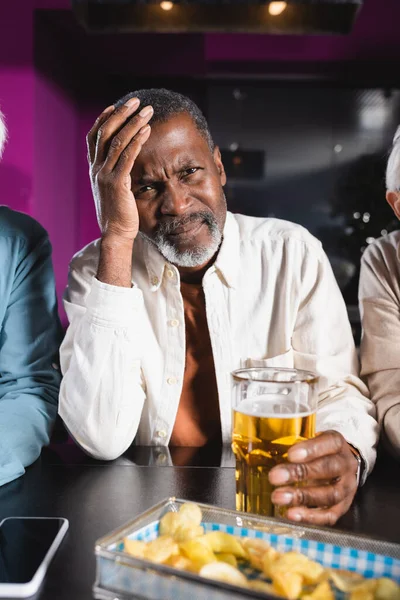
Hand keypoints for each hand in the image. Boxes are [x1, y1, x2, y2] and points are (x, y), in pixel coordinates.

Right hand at [86, 98, 152, 241]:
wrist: (115, 234)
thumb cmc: (118, 213)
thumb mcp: (112, 189)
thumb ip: (115, 173)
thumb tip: (124, 162)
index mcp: (94, 169)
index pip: (94, 137)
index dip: (104, 119)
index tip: (115, 106)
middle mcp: (96, 169)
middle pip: (105, 132)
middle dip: (121, 114)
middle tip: (136, 101)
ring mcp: (105, 175)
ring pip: (117, 141)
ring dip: (133, 123)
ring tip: (147, 111)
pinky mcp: (117, 184)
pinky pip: (127, 157)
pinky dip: (137, 141)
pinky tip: (147, 130)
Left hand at [269, 431, 359, 525]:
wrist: (341, 466)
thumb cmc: (319, 452)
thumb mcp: (311, 440)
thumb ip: (292, 443)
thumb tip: (260, 450)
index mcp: (337, 444)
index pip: (330, 442)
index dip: (312, 449)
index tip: (291, 454)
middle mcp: (346, 465)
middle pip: (328, 468)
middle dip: (301, 473)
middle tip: (275, 476)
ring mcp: (347, 487)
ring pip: (330, 494)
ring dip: (302, 497)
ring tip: (279, 497)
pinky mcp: (343, 507)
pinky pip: (330, 515)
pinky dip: (311, 516)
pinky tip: (292, 514)